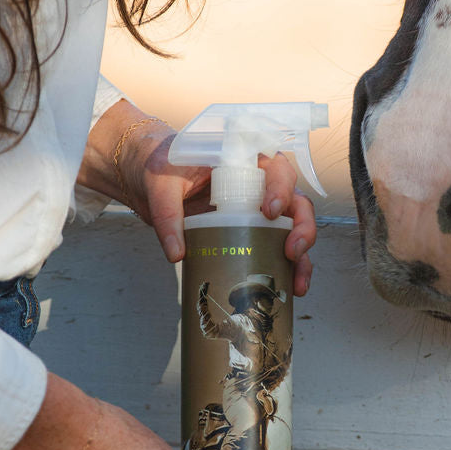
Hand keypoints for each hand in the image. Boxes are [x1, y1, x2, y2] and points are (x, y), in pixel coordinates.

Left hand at [115, 109, 317, 297]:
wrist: (148, 179)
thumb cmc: (161, 168)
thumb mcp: (160, 184)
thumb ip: (167, 213)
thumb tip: (177, 253)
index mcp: (244, 160)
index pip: (275, 168)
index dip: (281, 188)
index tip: (270, 210)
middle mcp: (259, 184)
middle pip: (296, 201)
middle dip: (302, 228)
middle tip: (292, 250)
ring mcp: (258, 210)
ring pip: (293, 229)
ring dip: (301, 257)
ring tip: (297, 284)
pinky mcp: (250, 232)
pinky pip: (276, 248)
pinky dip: (287, 270)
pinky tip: (288, 289)